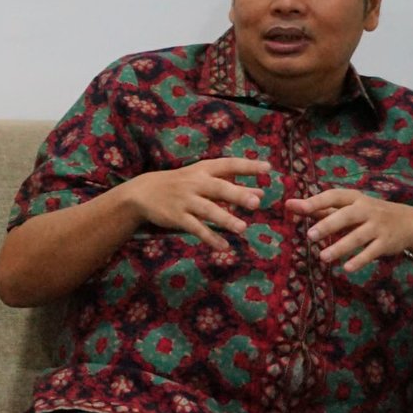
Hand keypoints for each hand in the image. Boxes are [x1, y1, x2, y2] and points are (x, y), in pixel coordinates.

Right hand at [124, 157, 270, 249]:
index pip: (228, 165)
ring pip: (207, 210)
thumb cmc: (182, 184)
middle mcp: (195, 183)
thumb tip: (261, 193)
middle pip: (218, 188)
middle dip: (236, 195)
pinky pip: (195, 228)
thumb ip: (233, 186)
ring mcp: (185, 200)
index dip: (247, 167)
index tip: (267, 169)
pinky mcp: (176, 217)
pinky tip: (224, 246)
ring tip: (242, 229)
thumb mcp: (204, 180)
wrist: (144, 192)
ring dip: (225, 219)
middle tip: (256, 203)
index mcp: (204, 170)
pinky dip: (209, 237)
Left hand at [287, 189, 412, 271]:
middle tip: (310, 235)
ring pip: (358, 236)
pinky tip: (347, 268)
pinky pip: (372, 252)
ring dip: (341, 247)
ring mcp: (378, 226)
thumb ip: (321, 208)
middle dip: (328, 225)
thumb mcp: (349, 207)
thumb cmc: (369, 214)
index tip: (295, 206)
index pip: (333, 196)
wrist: (410, 223)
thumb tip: (290, 205)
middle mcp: (367, 210)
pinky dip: (360, 260)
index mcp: (354, 198)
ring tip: (323, 257)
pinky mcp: (387, 243)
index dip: (315, 201)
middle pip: (346, 216)